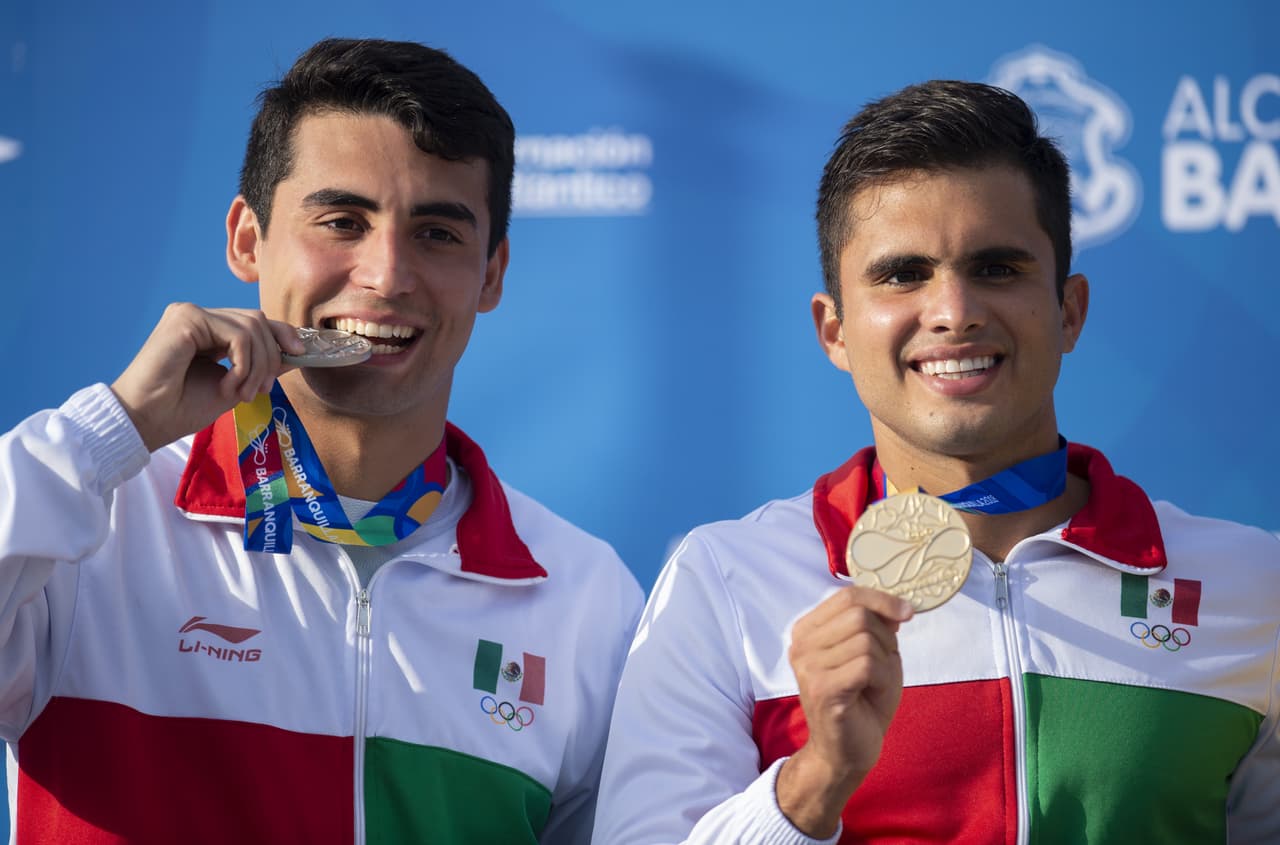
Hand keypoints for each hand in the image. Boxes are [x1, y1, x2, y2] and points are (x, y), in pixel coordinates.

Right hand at [110, 303, 305, 451]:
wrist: (147, 421)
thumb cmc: (182, 408)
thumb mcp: (235, 385)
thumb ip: (260, 367)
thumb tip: (295, 352)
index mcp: (208, 332)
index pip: (254, 321)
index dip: (282, 334)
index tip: (299, 355)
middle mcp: (199, 317)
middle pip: (257, 321)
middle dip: (270, 357)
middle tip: (262, 391)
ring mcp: (191, 314)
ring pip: (251, 327)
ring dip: (257, 366)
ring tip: (243, 394)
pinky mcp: (186, 317)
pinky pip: (237, 335)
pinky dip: (243, 364)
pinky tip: (229, 385)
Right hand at [776, 586, 912, 837]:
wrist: (848, 752)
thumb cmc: (862, 702)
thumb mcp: (873, 655)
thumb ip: (877, 627)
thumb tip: (895, 605)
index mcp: (808, 630)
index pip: (847, 596)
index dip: (882, 599)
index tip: (908, 613)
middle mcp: (801, 644)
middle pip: (858, 615)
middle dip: (885, 638)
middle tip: (884, 665)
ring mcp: (808, 666)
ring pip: (865, 640)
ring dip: (884, 663)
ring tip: (874, 684)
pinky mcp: (822, 688)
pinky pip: (866, 665)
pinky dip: (881, 678)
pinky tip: (871, 693)